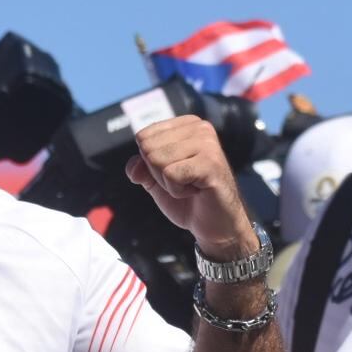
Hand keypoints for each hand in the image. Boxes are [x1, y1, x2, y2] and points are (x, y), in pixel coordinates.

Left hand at [126, 115, 255, 259]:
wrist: (216, 226)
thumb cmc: (189, 200)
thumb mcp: (157, 180)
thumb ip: (140, 167)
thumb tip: (134, 166)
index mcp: (187, 125)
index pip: (143, 137)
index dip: (151, 163)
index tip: (176, 172)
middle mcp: (200, 128)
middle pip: (148, 148)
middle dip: (159, 174)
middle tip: (184, 182)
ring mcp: (208, 144)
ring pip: (158, 160)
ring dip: (169, 183)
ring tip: (192, 186)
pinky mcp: (210, 163)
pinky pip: (171, 175)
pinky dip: (177, 191)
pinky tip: (197, 191)